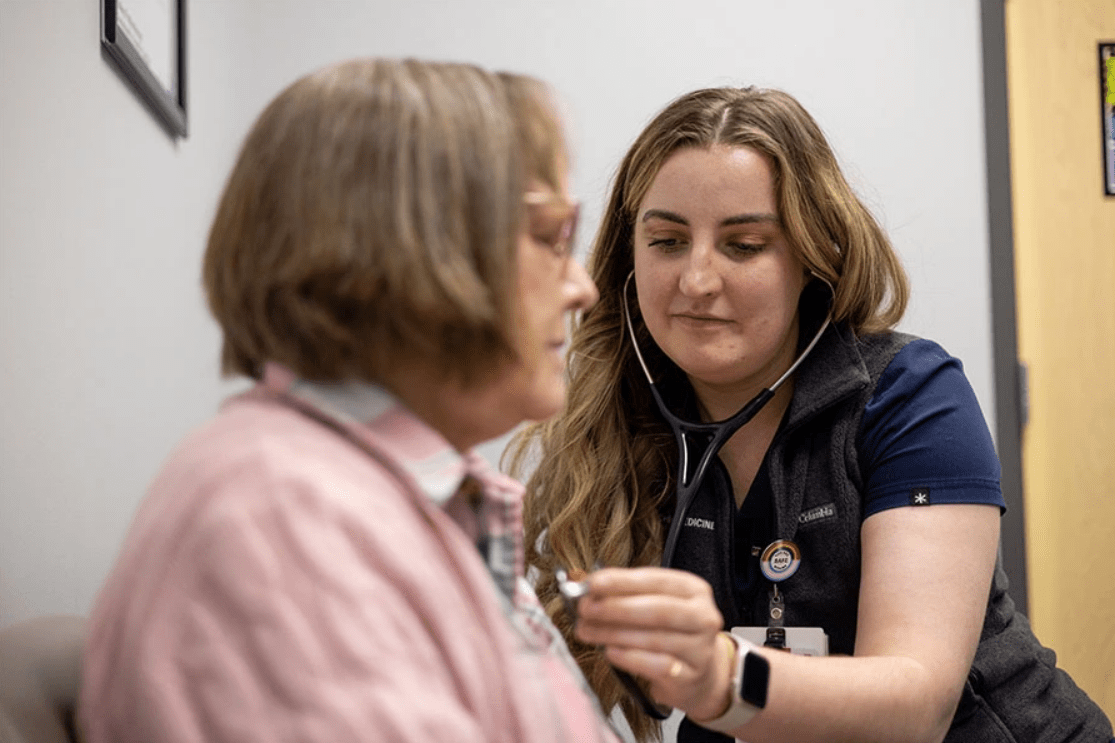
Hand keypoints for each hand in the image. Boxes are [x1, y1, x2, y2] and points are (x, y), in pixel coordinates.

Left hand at [573, 567, 732, 719]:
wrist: (700, 673)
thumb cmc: (670, 632)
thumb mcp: (654, 604)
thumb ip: (623, 593)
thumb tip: (584, 584)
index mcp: (693, 589)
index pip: (655, 580)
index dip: (622, 580)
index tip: (593, 583)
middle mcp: (702, 616)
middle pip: (657, 609)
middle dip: (615, 608)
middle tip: (586, 608)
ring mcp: (700, 648)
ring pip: (653, 638)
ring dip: (614, 633)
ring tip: (587, 631)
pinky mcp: (691, 675)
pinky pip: (657, 665)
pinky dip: (630, 657)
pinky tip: (610, 652)